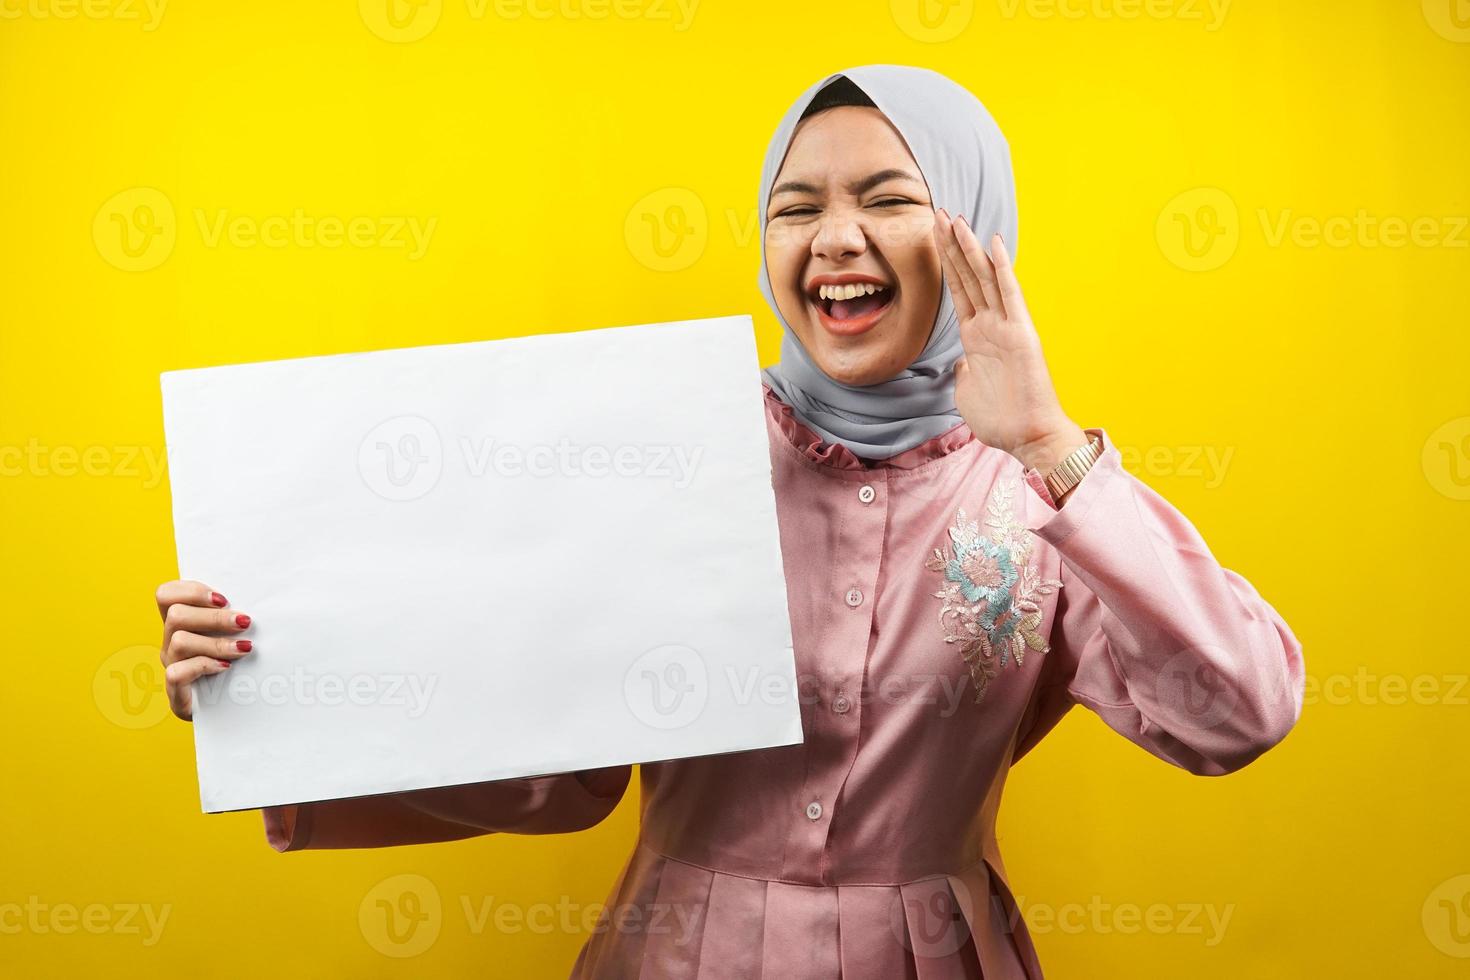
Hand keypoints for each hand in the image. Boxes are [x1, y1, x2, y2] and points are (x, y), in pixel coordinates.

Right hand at [155, 580, 254, 720]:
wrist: (230, 710)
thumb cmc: (237, 665)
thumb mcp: (234, 635)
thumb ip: (234, 617)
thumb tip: (258, 599)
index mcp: (181, 624)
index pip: (165, 595)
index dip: (190, 591)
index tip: (223, 598)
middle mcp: (170, 642)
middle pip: (175, 615)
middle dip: (214, 616)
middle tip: (245, 622)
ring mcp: (171, 665)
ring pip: (179, 641)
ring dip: (216, 642)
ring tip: (244, 648)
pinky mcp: (175, 690)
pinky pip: (178, 672)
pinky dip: (204, 666)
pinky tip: (226, 667)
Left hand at [933, 209, 1087, 473]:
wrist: (1028, 438)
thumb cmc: (1001, 421)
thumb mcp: (967, 392)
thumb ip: (962, 372)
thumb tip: (960, 363)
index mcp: (975, 339)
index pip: (956, 291)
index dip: (944, 263)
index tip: (932, 236)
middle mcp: (990, 326)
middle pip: (966, 276)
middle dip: (951, 245)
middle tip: (937, 213)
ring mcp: (1005, 327)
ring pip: (983, 278)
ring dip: (969, 248)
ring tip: (954, 218)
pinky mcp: (1020, 333)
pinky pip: (1009, 294)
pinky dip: (1001, 268)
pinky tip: (993, 242)